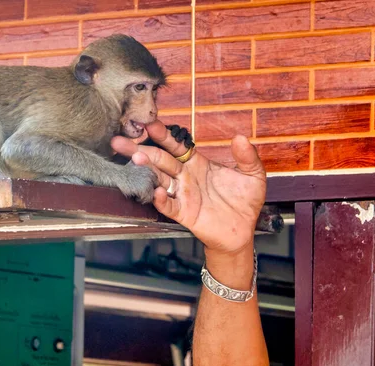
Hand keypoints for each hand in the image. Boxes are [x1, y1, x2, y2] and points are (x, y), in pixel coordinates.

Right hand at [111, 120, 265, 256]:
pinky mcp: (184, 213)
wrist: (242, 231)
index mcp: (197, 164)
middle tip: (121, 140)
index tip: (151, 124)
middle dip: (141, 149)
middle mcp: (185, 177)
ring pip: (159, 179)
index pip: (176, 146)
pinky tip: (156, 191)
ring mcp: (182, 195)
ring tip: (135, 158)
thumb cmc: (244, 202)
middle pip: (159, 160)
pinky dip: (161, 199)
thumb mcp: (253, 175)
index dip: (164, 135)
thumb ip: (247, 156)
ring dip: (146, 169)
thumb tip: (241, 137)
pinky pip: (169, 205)